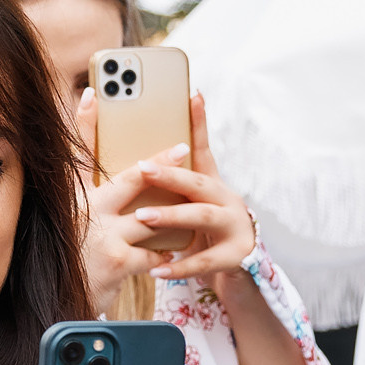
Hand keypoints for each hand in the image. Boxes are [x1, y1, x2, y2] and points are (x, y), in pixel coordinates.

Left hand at [75, 90, 260, 306]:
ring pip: (202, 217)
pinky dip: (179, 266)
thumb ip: (167, 185)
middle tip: (142, 167)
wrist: (235, 266)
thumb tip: (129, 159)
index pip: (202, 147)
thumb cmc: (200, 229)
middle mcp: (225, 198)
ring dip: (172, 216)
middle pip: (197, 181)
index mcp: (210, 182)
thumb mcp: (187, 204)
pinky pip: (204, 261)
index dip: (199, 121)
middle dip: (170, 174)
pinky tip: (157, 270)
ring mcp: (233, 226)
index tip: (192, 94)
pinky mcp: (234, 255)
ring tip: (142, 216)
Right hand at [77, 90, 174, 312]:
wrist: (61, 307)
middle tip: (183, 148)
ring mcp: (103, 234)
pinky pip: (155, 252)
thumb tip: (111, 186)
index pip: (77, 154)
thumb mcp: (71, 227)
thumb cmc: (71, 264)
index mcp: (74, 201)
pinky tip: (173, 256)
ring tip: (190, 209)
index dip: (83, 121)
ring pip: (151, 215)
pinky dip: (166, 255)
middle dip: (160, 162)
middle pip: (130, 177)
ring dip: (173, 214)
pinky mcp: (118, 260)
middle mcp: (86, 212)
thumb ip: (88, 203)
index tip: (93, 93)